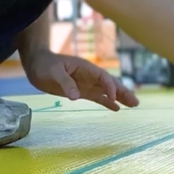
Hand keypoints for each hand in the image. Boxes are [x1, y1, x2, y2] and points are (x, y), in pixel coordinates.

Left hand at [22, 49, 139, 110]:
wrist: (37, 64)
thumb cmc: (44, 65)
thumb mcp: (53, 73)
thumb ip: (66, 83)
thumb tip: (76, 97)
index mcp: (86, 68)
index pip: (103, 77)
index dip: (110, 87)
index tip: (114, 98)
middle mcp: (90, 76)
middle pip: (111, 84)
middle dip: (123, 92)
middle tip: (136, 103)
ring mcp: (87, 84)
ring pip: (107, 91)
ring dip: (120, 97)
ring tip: (134, 105)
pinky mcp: (82, 91)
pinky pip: (98, 97)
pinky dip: (108, 102)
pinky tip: (117, 109)